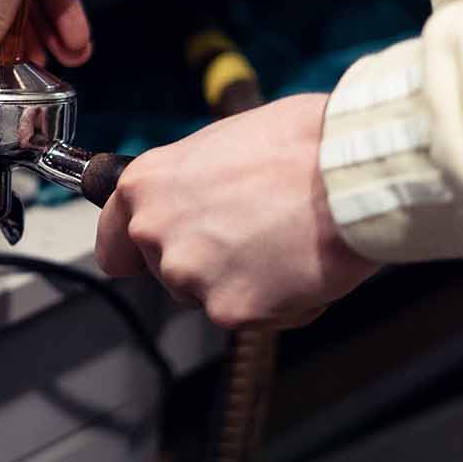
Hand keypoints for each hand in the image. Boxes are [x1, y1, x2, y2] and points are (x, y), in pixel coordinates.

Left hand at [96, 95, 376, 327]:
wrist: (349, 172)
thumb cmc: (300, 144)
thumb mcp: (224, 144)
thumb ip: (192, 182)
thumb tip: (198, 197)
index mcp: (146, 186)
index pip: (113, 242)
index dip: (133, 251)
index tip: (145, 259)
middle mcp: (155, 232)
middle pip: (170, 272)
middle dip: (208, 262)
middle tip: (258, 232)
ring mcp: (191, 275)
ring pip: (213, 296)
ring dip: (246, 282)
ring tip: (288, 241)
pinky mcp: (231, 309)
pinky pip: (257, 317)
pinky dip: (283, 303)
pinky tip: (304, 265)